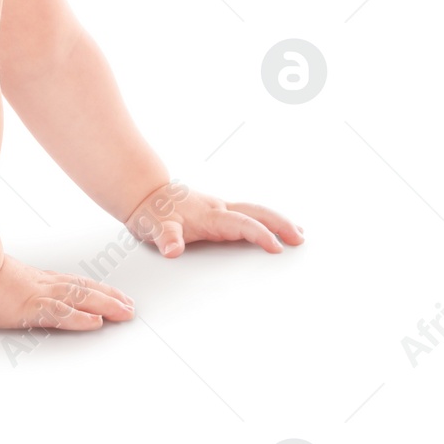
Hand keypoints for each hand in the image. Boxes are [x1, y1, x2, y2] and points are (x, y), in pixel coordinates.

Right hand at [0, 255, 135, 330]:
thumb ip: (6, 284)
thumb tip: (9, 290)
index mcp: (33, 279)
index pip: (72, 283)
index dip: (97, 289)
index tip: (116, 295)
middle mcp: (40, 285)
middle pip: (82, 289)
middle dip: (109, 298)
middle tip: (131, 307)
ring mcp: (35, 295)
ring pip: (77, 299)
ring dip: (104, 305)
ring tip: (125, 313)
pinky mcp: (27, 307)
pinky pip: (58, 314)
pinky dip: (78, 318)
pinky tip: (94, 322)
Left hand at [125, 180, 304, 257]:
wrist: (143, 193)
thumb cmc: (150, 212)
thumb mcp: (153, 227)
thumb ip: (165, 238)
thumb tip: (172, 250)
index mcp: (209, 214)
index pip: (241, 224)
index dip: (260, 235)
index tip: (276, 247)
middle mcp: (218, 209)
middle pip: (256, 213)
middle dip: (280, 224)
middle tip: (300, 238)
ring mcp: (219, 208)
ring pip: (254, 211)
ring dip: (277, 221)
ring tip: (298, 233)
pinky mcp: (217, 211)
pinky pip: (247, 214)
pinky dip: (265, 221)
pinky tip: (274, 228)